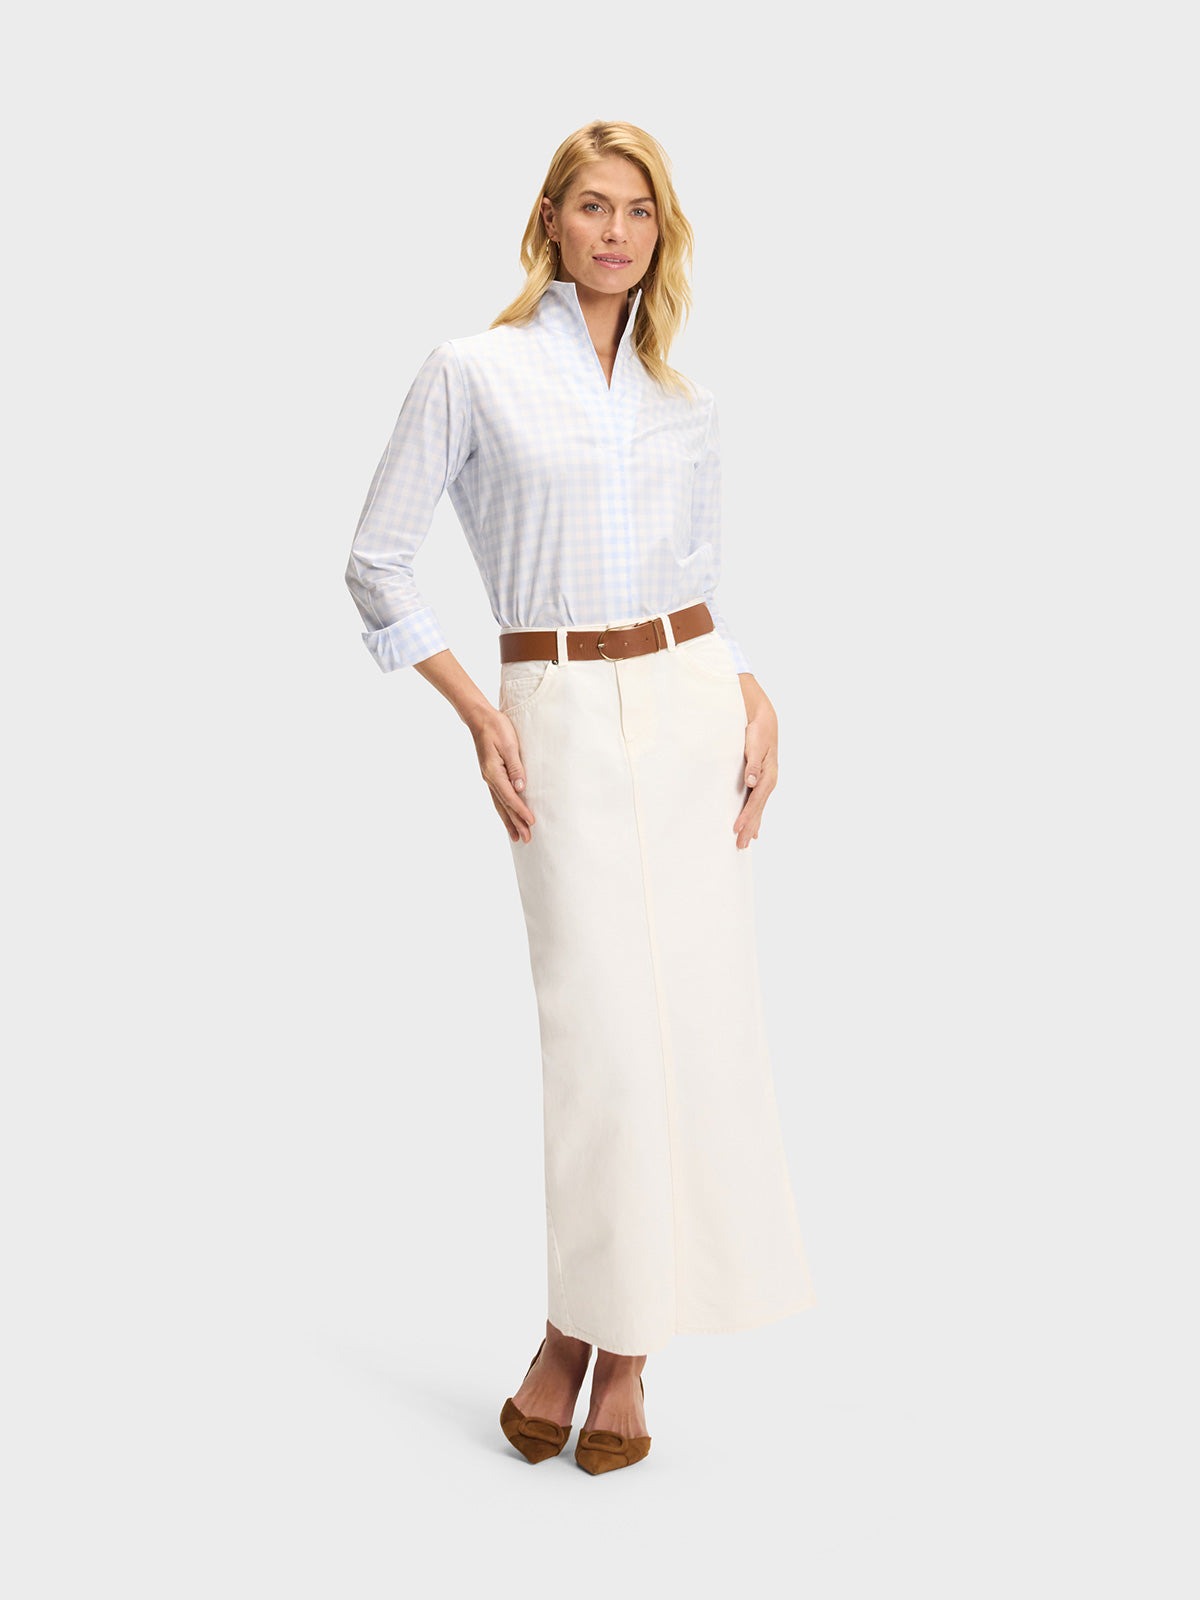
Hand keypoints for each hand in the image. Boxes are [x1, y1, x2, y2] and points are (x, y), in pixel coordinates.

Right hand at [472, 706, 536, 842]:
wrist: (479, 718)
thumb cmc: (496, 728)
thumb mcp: (509, 745)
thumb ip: (515, 767)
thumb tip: (521, 788)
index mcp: (494, 772)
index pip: (510, 797)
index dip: (521, 811)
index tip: (532, 823)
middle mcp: (489, 778)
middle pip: (504, 806)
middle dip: (515, 823)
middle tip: (526, 839)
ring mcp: (488, 777)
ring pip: (499, 804)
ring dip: (508, 821)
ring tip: (515, 836)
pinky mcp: (490, 774)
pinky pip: (497, 797)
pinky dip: (503, 809)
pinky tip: (506, 816)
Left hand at [733, 680, 778, 848]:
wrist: (765, 721)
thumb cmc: (759, 732)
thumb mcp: (755, 745)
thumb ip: (753, 764)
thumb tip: (752, 781)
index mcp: (768, 776)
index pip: (756, 801)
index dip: (747, 816)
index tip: (736, 828)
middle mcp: (769, 782)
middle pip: (758, 809)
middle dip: (750, 828)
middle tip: (740, 846)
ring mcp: (766, 783)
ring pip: (758, 809)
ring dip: (752, 826)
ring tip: (746, 842)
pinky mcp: (761, 781)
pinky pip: (758, 803)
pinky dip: (755, 817)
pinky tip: (753, 829)